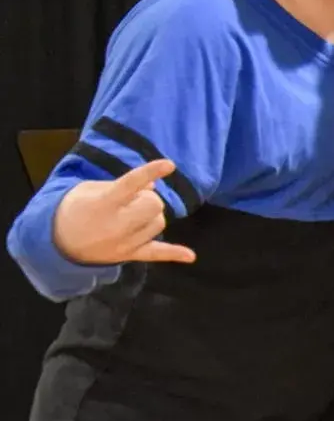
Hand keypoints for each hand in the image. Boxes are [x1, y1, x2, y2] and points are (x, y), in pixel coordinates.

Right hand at [50, 159, 197, 266]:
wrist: (57, 242)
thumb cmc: (74, 208)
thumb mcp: (90, 189)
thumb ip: (121, 185)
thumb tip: (151, 186)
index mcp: (103, 203)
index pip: (131, 184)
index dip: (151, 172)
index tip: (169, 164)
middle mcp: (115, 224)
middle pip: (154, 205)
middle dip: (148, 198)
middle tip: (132, 200)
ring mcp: (124, 242)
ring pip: (159, 223)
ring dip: (152, 216)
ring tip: (133, 215)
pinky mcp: (129, 256)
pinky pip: (156, 254)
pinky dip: (174, 253)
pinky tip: (190, 256)